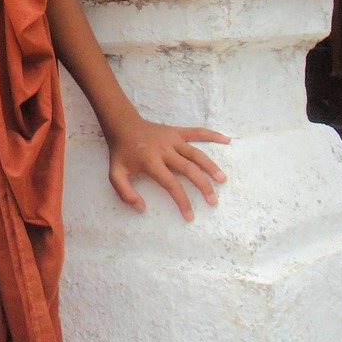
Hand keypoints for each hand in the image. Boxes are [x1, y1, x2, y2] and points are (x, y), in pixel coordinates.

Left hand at [106, 117, 229, 220]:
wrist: (122, 125)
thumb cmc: (121, 153)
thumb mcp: (115, 174)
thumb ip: (125, 193)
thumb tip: (142, 208)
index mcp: (151, 162)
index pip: (171, 184)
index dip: (182, 201)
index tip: (190, 215)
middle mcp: (165, 150)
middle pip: (189, 169)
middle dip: (202, 186)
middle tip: (213, 201)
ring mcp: (172, 139)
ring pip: (196, 153)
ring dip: (211, 166)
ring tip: (222, 179)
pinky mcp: (176, 131)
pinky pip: (196, 132)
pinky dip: (212, 135)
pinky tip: (226, 140)